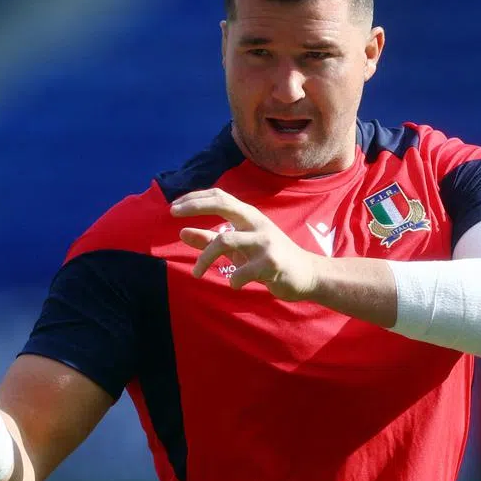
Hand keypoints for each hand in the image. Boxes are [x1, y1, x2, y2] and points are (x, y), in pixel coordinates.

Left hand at [171, 187, 320, 300]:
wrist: (307, 275)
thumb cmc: (268, 259)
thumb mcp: (238, 248)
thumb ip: (210, 239)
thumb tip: (182, 232)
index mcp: (249, 216)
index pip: (220, 196)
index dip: (195, 198)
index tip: (173, 207)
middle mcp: (256, 223)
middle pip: (223, 204)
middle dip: (195, 205)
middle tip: (173, 213)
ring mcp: (265, 242)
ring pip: (224, 240)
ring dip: (205, 258)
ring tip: (196, 273)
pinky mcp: (271, 263)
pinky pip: (241, 272)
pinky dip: (232, 280)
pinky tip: (234, 284)